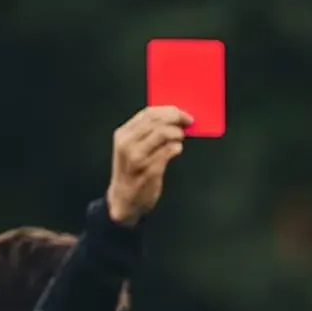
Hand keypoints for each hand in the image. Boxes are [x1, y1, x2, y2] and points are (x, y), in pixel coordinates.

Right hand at [106, 107, 191, 225]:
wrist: (124, 200)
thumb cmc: (131, 173)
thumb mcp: (131, 148)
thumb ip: (146, 133)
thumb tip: (171, 119)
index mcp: (123, 134)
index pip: (148, 113)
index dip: (168, 110)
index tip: (182, 113)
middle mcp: (128, 144)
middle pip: (156, 121)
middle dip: (176, 118)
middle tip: (188, 122)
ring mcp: (137, 158)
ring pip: (162, 134)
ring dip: (177, 133)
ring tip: (181, 137)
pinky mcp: (148, 171)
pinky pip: (166, 153)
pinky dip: (176, 148)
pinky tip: (177, 149)